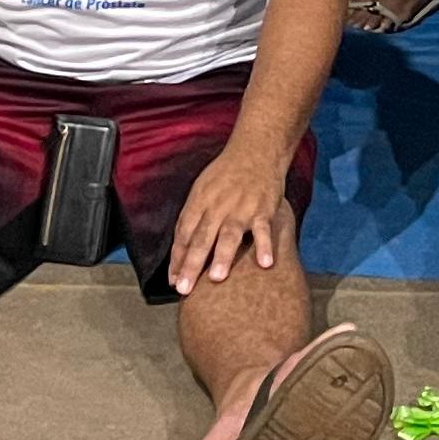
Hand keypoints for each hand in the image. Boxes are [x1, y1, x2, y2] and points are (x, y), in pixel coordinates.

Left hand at [167, 137, 296, 291]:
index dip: (177, 258)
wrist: (256, 150)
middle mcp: (218, 206)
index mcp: (200, 201)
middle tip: (184, 289)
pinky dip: (264, 245)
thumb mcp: (202, 189)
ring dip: (223, 256)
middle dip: (192, 264)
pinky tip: (265, 264)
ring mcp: (241, 208)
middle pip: (202, 237)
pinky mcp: (263, 208)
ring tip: (216, 278)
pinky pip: (263, 229)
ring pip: (230, 234)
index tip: (173, 280)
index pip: (184, 233)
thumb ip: (193, 217)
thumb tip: (180, 249)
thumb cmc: (226, 173)